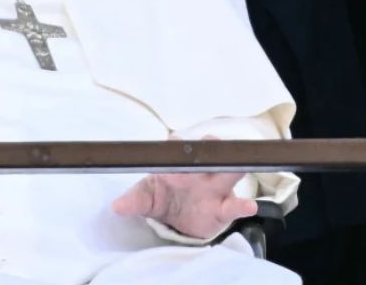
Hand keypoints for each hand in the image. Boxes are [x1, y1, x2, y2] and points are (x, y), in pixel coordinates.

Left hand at [111, 138, 257, 239]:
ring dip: (233, 168)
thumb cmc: (163, 198)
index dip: (177, 144)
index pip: (180, 147)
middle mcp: (200, 171)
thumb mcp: (146, 198)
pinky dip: (243, 206)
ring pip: (230, 173)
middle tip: (206, 146)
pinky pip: (236, 206)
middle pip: (211, 153)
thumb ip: (133, 201)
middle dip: (210, 147)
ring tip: (237, 167)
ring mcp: (215, 188)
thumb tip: (116, 207)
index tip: (173, 142)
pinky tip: (248, 206)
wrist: (177, 222)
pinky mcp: (223, 208)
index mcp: (179, 164)